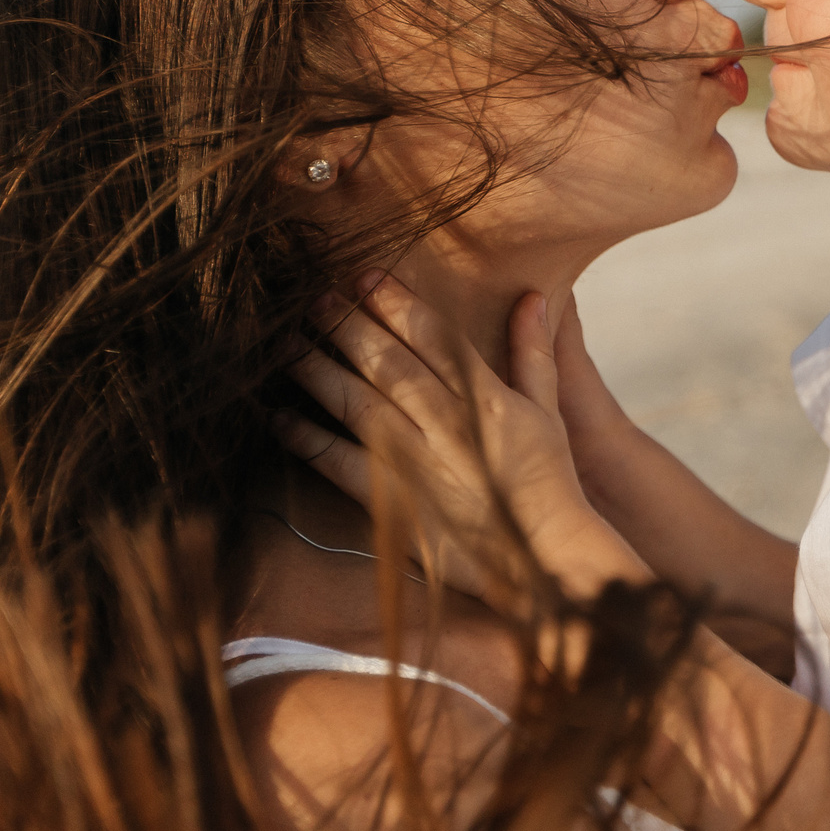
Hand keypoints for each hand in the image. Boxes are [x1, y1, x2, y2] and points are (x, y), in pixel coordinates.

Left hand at [278, 276, 645, 609]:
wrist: (544, 555)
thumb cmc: (549, 480)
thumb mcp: (547, 410)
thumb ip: (534, 352)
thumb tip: (534, 297)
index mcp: (484, 395)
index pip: (432, 336)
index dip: (395, 303)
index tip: (363, 276)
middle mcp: (447, 421)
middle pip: (387, 363)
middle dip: (347, 326)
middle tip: (312, 298)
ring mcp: (418, 461)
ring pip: (358, 404)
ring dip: (319, 372)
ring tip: (288, 347)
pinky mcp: (396, 501)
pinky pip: (342, 465)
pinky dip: (309, 441)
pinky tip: (280, 421)